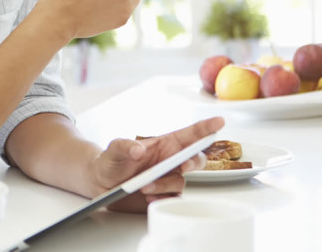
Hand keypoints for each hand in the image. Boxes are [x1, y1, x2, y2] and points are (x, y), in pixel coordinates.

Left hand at [88, 117, 224, 212]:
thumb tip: (138, 149)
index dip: (206, 127)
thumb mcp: (114, 149)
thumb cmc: (111, 161)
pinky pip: (173, 199)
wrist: (101, 184)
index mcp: (164, 144)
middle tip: (184, 166)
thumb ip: (124, 146)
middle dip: (195, 162)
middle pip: (196, 159)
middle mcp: (170, 160)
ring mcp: (168, 178)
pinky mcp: (163, 195)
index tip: (219, 122)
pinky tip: (149, 198)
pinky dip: (163, 199)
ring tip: (144, 187)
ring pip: (181, 182)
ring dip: (165, 185)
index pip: (189, 134)